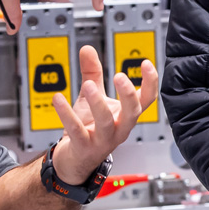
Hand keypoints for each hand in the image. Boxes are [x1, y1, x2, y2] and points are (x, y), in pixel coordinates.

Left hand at [49, 45, 156, 183]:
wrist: (73, 160)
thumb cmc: (87, 128)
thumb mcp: (92, 98)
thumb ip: (92, 73)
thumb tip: (88, 49)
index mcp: (125, 115)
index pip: (146, 99)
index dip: (150, 82)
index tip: (145, 63)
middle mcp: (119, 129)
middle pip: (133, 113)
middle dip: (128, 95)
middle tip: (121, 76)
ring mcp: (102, 140)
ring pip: (106, 123)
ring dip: (98, 103)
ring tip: (88, 85)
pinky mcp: (84, 147)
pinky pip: (77, 130)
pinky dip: (66, 114)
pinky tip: (58, 99)